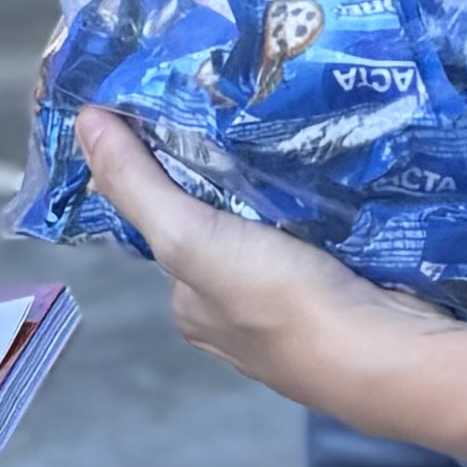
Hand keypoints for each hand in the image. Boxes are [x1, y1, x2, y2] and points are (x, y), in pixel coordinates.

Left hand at [75, 109, 446, 412]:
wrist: (383, 349)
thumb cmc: (276, 301)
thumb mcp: (188, 237)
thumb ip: (137, 183)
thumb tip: (82, 121)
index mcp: (193, 307)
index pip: (171, 228)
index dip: (176, 176)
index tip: (192, 118)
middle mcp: (237, 314)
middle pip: (227, 229)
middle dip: (238, 183)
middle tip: (252, 116)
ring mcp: (297, 307)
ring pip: (280, 232)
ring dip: (288, 193)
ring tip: (296, 132)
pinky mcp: (347, 293)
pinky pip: (327, 238)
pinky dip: (329, 208)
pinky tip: (338, 174)